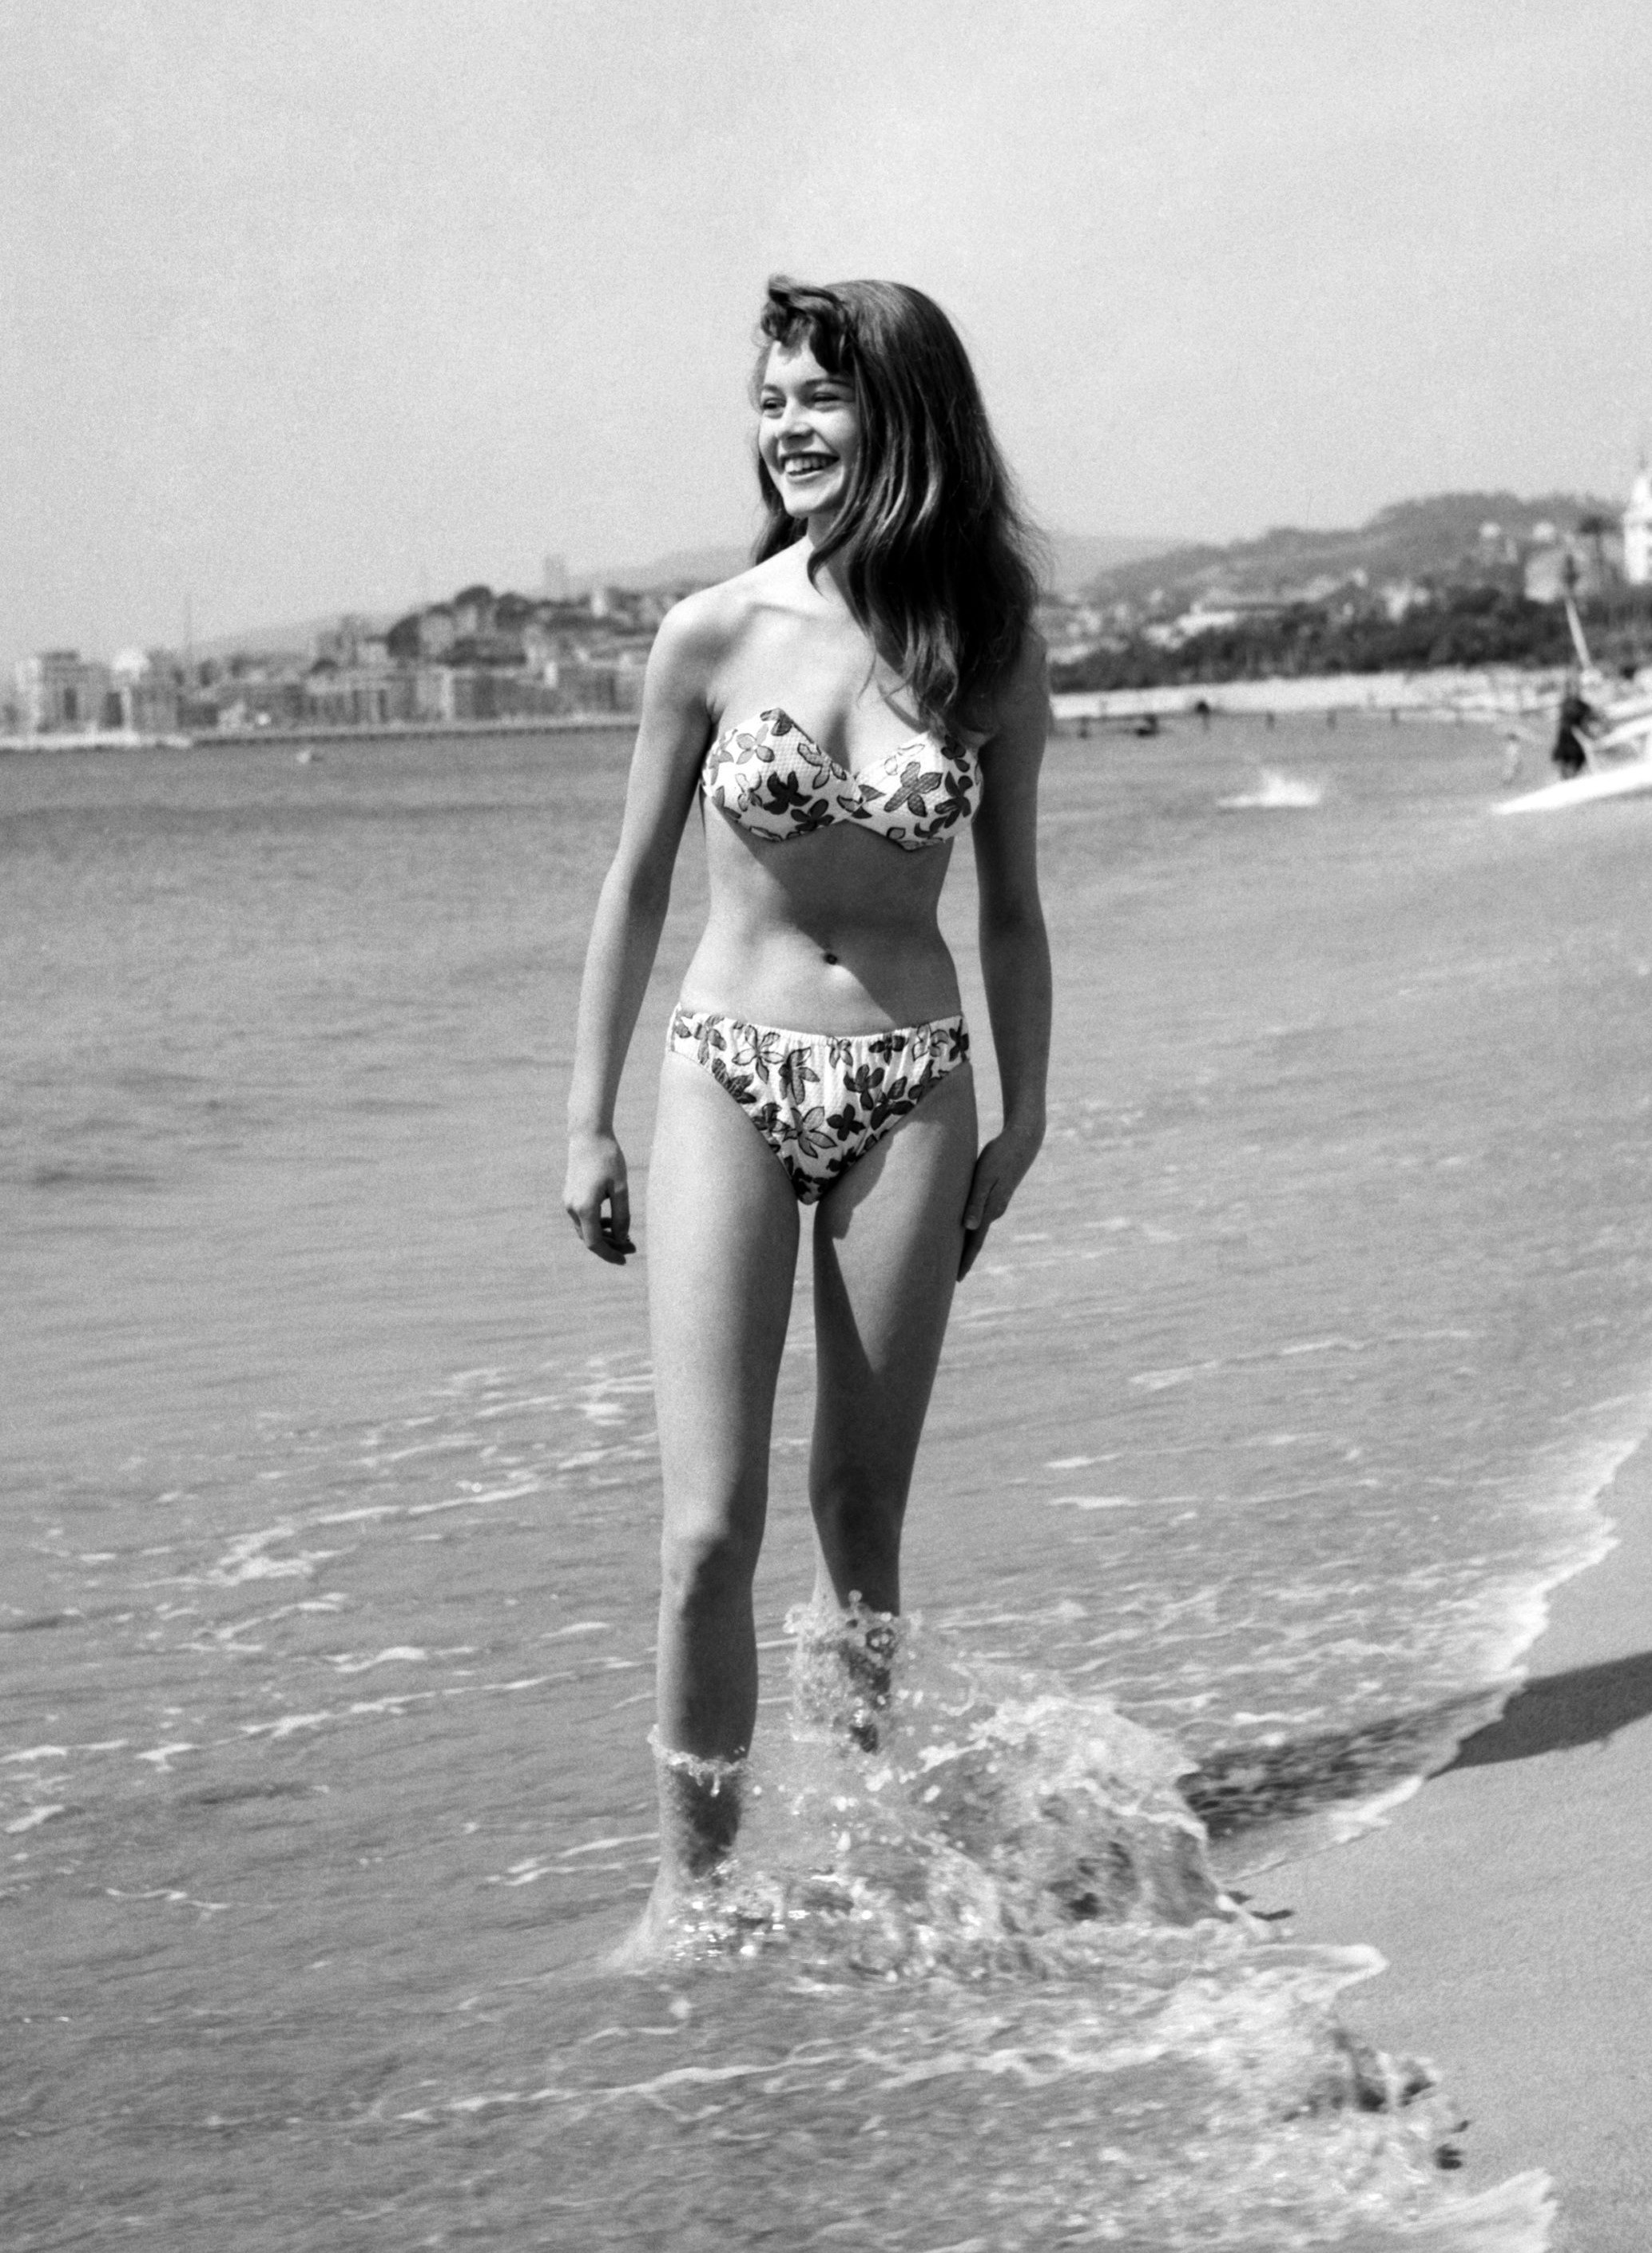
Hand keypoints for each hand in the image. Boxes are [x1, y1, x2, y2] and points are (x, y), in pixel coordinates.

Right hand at [564, 1129, 635, 1264]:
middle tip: (633, 1248)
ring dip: (605, 1235)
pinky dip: (598, 1224)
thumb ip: (622, 1216)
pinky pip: (583, 1218)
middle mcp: (573, 1207)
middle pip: (590, 1238)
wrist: (588, 1136)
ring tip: (626, 1237)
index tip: (625, 1260)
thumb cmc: (608, 1159)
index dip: (610, 1255)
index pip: (595, 1243)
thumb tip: (623, 1239)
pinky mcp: (571, 1195)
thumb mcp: (621, 1188)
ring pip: (586, 1229)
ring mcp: (569, 1201)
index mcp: (584, 1208)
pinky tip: (613, 1221)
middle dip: (611, 1246)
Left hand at [958, 1122, 1042, 1279]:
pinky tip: (963, 1228)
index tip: (956, 1280)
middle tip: (950, 1277)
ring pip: (977, 1228)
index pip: (975, 1242)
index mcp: (991, 1209)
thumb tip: (969, 1228)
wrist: (1024, 1141)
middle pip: (975, 1239)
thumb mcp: (984, 1177)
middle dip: (963, 1257)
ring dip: (966, 1242)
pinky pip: (979, 1215)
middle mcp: (994, 1211)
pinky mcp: (996, 1194)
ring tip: (952, 1255)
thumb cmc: (999, 1156)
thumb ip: (976, 1201)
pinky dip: (970, 1226)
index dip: (964, 1260)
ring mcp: (996, 1203)